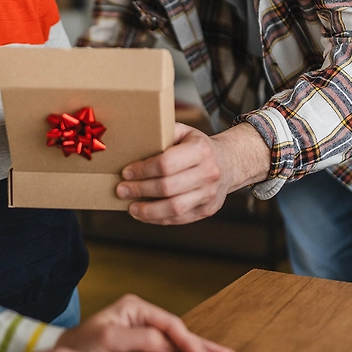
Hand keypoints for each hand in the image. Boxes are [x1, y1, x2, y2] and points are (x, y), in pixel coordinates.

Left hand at [56, 294, 234, 351]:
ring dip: (201, 351)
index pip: (170, 326)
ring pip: (179, 341)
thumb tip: (166, 343)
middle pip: (180, 331)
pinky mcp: (142, 346)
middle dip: (203, 347)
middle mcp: (142, 316)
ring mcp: (143, 330)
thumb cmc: (79, 347)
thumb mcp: (106, 339)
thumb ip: (137, 339)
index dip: (189, 343)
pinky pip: (171, 351)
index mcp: (135, 308)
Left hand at [116, 122, 269, 224]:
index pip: (166, 164)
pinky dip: (159, 219)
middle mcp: (209, 173)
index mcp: (201, 150)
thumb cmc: (198, 146)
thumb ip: (163, 134)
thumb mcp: (185, 132)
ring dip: (148, 211)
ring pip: (175, 208)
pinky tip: (145, 215)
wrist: (229, 162)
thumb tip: (133, 141)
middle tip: (122, 190)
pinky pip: (180, 219)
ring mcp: (210, 194)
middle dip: (140, 190)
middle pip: (168, 187)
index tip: (126, 172)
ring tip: (131, 208)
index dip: (143, 170)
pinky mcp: (208, 210)